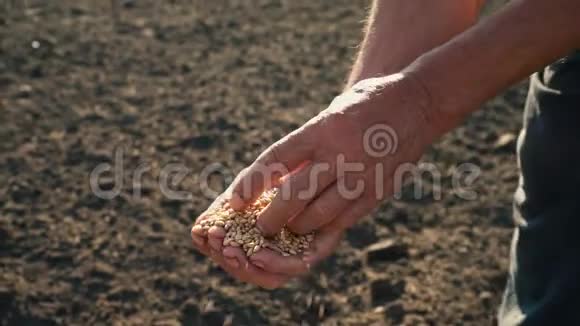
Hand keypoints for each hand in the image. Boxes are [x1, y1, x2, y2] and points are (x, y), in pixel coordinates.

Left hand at [192, 72, 439, 286]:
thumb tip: (274, 181)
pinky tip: (311, 233)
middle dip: (270, 217)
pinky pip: (343, 221)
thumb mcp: (329, 115)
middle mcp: (339, 155)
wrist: (418, 103)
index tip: (234, 200)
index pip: (275, 159)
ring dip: (295, 228)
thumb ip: (305, 147)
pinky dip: (323, 230)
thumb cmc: (364, 105)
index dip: (251, 182)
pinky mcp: (376, 193)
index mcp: (321, 130)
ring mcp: (360, 176)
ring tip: (285, 229)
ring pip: (317, 216)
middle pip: (293, 196)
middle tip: (259, 225)